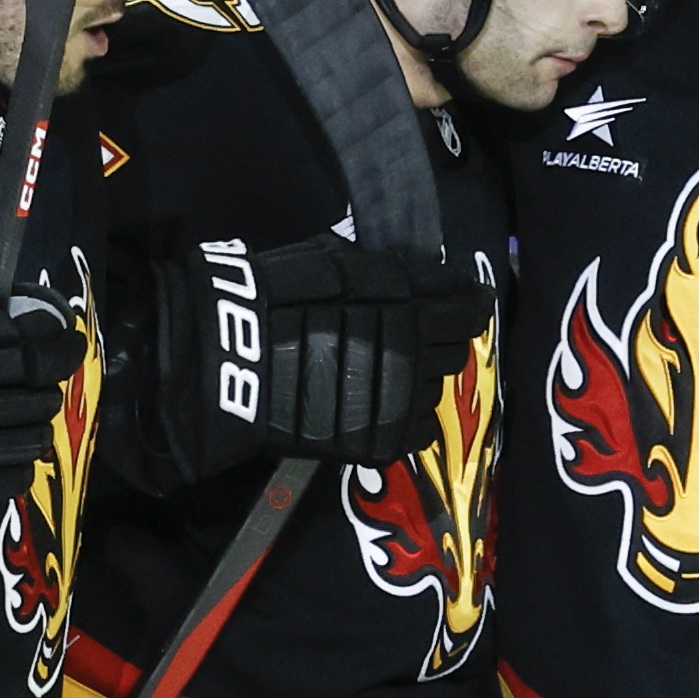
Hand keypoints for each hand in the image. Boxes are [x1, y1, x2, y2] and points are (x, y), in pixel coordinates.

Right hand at [0, 284, 86, 515]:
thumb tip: (22, 302)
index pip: (27, 354)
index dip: (58, 347)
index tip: (69, 341)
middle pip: (37, 398)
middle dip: (48, 385)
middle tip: (43, 377)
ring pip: (31, 439)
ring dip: (37, 422)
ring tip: (28, 412)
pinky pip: (11, 480)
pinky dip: (20, 463)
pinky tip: (9, 448)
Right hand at [156, 232, 493, 474]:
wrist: (230, 356)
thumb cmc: (273, 295)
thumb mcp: (337, 261)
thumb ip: (388, 273)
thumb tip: (421, 278)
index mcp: (409, 303)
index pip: (468, 307)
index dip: (468, 303)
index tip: (463, 302)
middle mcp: (415, 351)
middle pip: (455, 350)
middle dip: (442, 340)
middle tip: (419, 336)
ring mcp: (399, 397)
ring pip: (436, 390)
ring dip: (420, 379)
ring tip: (387, 372)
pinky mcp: (381, 436)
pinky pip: (418, 429)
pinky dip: (405, 417)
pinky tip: (380, 405)